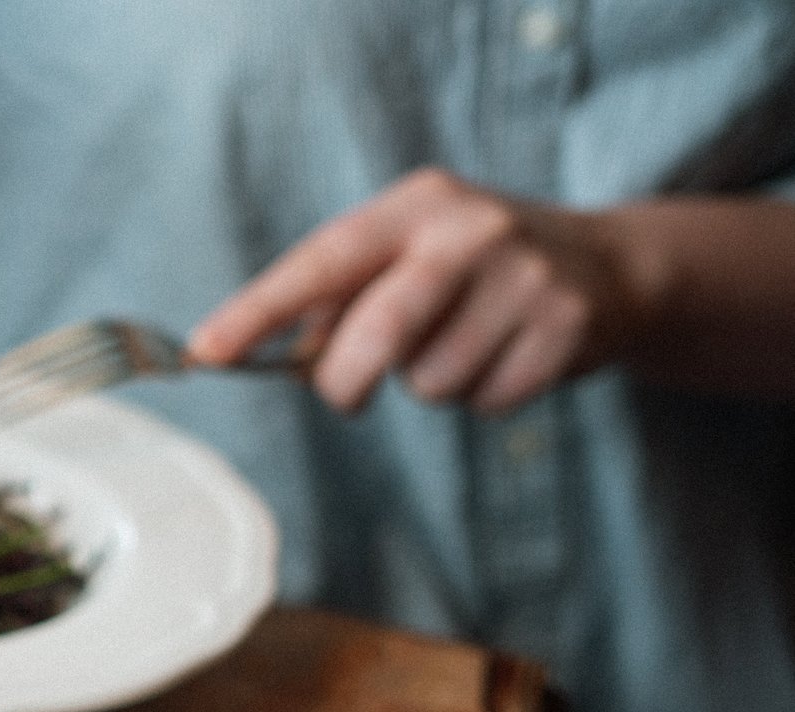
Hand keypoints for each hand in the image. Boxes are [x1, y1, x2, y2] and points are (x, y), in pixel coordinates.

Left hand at [190, 166, 654, 414]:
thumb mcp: (406, 256)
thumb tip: (280, 355)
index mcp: (415, 205)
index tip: (206, 352)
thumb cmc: (473, 269)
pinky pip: (485, 401)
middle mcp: (471, 230)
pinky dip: (480, 399)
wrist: (611, 265)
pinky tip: (504, 358)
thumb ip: (338, 301)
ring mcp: (526, 276)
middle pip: (380, 330)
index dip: (258, 311)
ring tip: (461, 348)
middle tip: (345, 394)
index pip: (321, 260)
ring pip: (432, 380)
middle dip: (346, 380)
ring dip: (429, 386)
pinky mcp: (566, 325)